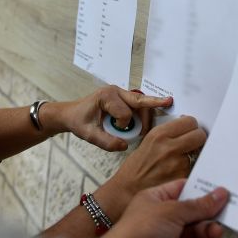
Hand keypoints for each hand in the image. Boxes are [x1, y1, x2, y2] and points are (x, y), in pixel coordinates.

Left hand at [56, 86, 172, 151]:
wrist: (71, 114)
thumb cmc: (78, 121)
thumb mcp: (88, 134)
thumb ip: (106, 142)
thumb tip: (125, 146)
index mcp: (106, 96)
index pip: (124, 113)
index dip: (122, 126)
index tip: (114, 129)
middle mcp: (115, 91)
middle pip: (140, 101)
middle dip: (153, 106)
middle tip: (166, 112)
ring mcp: (120, 93)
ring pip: (141, 103)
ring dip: (146, 116)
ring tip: (146, 131)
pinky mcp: (123, 98)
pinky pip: (138, 105)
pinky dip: (143, 115)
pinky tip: (146, 125)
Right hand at [98, 115, 207, 218]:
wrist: (128, 190)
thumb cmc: (136, 168)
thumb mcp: (148, 142)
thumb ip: (167, 134)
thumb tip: (184, 127)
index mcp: (159, 134)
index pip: (190, 121)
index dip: (192, 126)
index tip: (190, 130)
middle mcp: (169, 147)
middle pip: (200, 135)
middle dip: (198, 138)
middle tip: (193, 143)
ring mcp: (177, 163)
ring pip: (198, 153)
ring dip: (193, 156)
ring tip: (177, 163)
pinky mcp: (182, 178)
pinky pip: (193, 169)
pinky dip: (188, 170)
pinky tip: (176, 173)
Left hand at [99, 179, 228, 237]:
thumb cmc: (140, 230)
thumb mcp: (172, 211)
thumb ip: (198, 205)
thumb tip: (220, 193)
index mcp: (155, 199)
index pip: (182, 189)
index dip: (201, 189)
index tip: (222, 191)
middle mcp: (161, 217)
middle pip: (191, 212)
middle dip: (207, 214)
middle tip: (225, 214)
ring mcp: (166, 237)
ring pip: (193, 231)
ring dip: (206, 231)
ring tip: (216, 232)